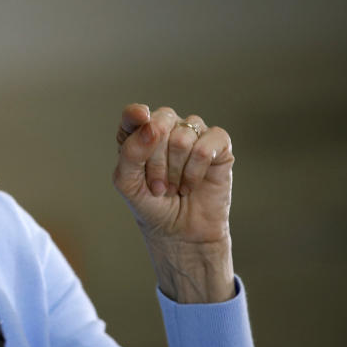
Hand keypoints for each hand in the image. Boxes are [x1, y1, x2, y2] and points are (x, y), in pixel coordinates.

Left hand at [113, 104, 235, 302]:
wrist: (180, 232)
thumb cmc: (151, 204)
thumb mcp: (127, 183)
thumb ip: (130, 153)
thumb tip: (151, 127)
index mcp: (139, 132)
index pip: (134, 114)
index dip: (136, 116)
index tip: (140, 121)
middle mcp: (166, 127)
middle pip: (158, 124)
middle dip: (155, 161)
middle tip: (158, 186)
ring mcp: (193, 133)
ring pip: (182, 135)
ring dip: (175, 170)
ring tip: (174, 188)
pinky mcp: (218, 145)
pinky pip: (207, 144)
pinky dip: (196, 169)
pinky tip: (191, 184)